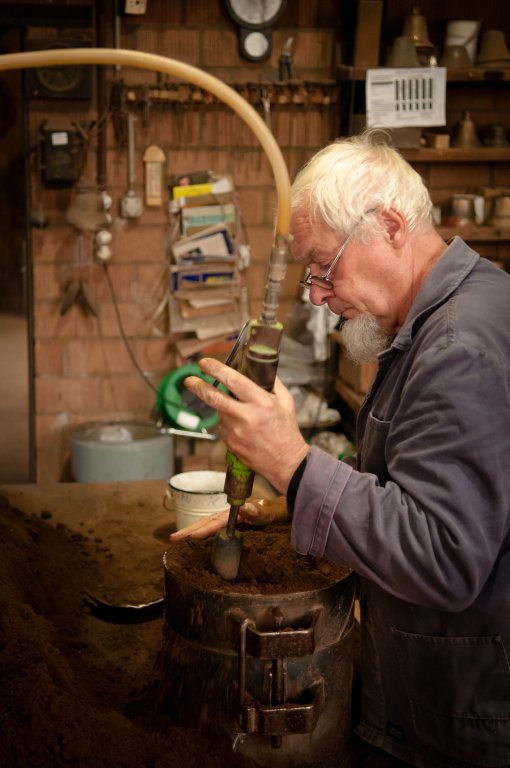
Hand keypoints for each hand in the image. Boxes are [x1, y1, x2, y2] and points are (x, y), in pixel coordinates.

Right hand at [169, 497, 288, 540]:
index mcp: (232, 513)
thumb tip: (245, 507)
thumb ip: (255, 510)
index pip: (215, 523)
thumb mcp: (264, 512)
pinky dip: (198, 532)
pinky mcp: (226, 524)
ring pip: (204, 524)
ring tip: (176, 538)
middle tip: (173, 539)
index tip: (191, 537)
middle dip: (188, 531)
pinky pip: (210, 528)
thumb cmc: (269, 512)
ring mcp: (225, 519)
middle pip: (204, 522)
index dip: (203, 530)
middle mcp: (226, 515)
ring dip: (190, 532)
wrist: (273, 510)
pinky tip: (191, 538)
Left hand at [184, 358, 308, 492]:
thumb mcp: (286, 401)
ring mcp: (235, 431)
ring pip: (220, 412)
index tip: (204, 363)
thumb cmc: (286, 430)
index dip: (216, 369)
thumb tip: (258, 368)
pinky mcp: (230, 443)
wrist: (285, 461)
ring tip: (243, 414)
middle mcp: (246, 416)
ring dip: (225, 408)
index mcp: (261, 402)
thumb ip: (272, 383)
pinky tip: (244, 428)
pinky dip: (229, 422)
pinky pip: (224, 426)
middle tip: (190, 380)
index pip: (233, 380)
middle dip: (198, 386)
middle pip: (214, 397)